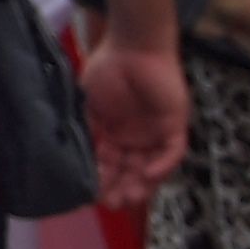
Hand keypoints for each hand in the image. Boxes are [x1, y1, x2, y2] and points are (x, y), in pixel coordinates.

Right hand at [82, 36, 189, 201]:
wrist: (133, 44)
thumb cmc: (107, 69)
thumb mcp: (88, 105)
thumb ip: (87, 131)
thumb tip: (74, 160)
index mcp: (114, 132)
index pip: (109, 163)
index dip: (101, 179)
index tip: (90, 194)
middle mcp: (136, 136)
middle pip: (130, 170)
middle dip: (121, 188)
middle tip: (111, 204)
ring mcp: (156, 132)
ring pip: (152, 167)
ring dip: (142, 184)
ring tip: (130, 198)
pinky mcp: (175, 125)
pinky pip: (172, 152)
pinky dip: (162, 165)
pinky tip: (148, 174)